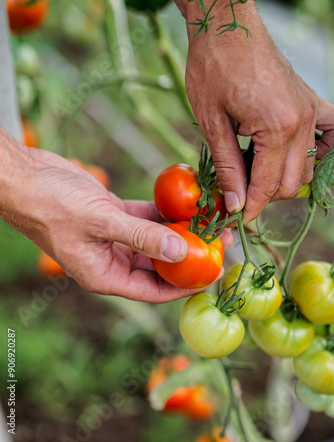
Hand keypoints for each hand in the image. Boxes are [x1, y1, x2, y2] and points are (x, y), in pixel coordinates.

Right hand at [1, 137, 232, 301]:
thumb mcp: (100, 222)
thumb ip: (141, 237)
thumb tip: (181, 253)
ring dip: (181, 232)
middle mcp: (112, 260)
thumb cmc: (52, 205)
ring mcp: (114, 237)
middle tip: (220, 243)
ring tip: (211, 222)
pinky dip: (165, 212)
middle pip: (159, 265)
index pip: (153, 291)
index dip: (184, 286)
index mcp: (104, 275)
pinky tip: (187, 204)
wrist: (26, 177)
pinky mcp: (114, 214)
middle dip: (189, 256)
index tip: (213, 274)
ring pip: (155, 240)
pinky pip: (146, 218)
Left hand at [185, 6, 333, 221]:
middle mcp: (301, 122)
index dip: (250, 207)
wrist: (226, 25)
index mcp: (276, 128)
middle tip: (237, 193)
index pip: (267, 186)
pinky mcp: (311, 99)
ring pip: (307, 166)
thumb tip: (235, 203)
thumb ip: (227, 166)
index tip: (236, 217)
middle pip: (290, 182)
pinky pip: (330, 134)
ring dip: (282, 178)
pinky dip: (321, 151)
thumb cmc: (212, 68)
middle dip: (264, 196)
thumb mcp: (211, 122)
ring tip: (252, 172)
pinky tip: (297, 156)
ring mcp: (311, 110)